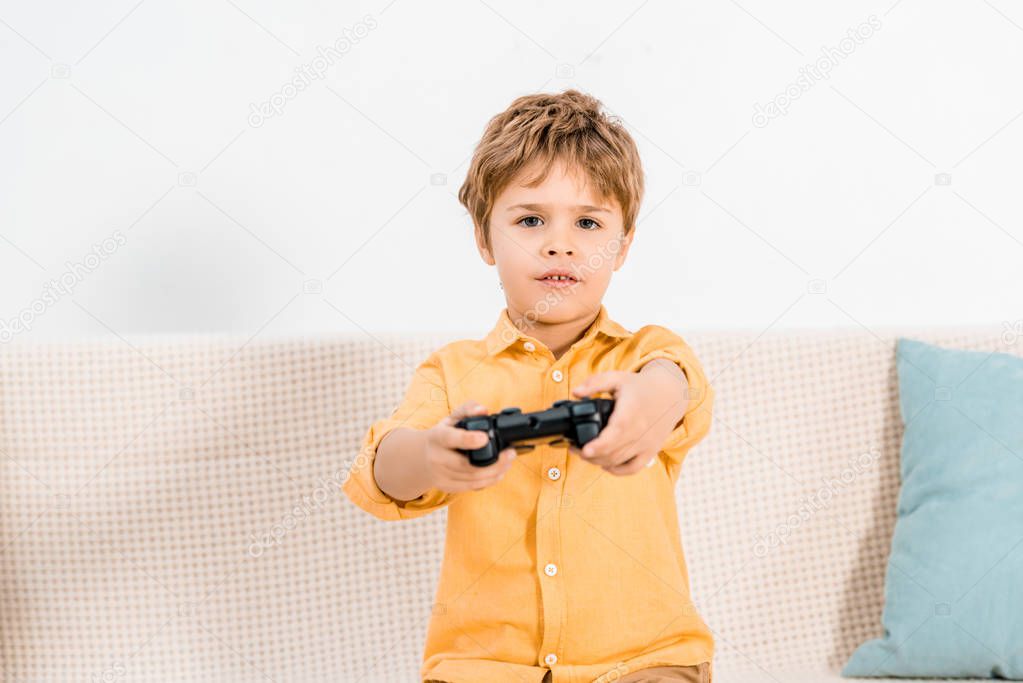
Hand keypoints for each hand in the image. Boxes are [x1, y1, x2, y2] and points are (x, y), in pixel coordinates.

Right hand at [422, 400, 516, 492]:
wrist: (422, 458)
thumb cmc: (441, 436)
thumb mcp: (451, 419)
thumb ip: (468, 410)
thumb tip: (483, 410)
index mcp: (437, 438)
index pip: (451, 439)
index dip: (468, 439)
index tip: (485, 438)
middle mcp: (437, 458)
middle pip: (467, 465)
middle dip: (493, 462)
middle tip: (510, 453)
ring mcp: (441, 476)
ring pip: (472, 479)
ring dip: (495, 472)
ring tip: (509, 462)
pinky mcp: (447, 487)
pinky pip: (471, 487)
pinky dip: (488, 481)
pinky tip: (499, 473)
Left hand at [570, 368, 685, 475]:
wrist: (670, 394)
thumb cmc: (640, 386)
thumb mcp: (617, 378)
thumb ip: (595, 383)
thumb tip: (576, 392)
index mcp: (630, 412)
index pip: (615, 433)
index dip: (599, 445)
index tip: (584, 450)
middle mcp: (640, 431)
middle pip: (612, 452)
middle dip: (590, 455)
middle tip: (575, 449)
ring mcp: (646, 443)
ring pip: (619, 461)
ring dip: (599, 462)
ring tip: (586, 454)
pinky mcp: (650, 451)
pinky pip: (633, 468)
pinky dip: (617, 470)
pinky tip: (605, 464)